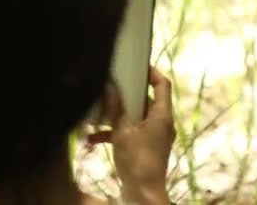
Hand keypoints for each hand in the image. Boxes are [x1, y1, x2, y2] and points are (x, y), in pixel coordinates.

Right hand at [88, 67, 175, 203]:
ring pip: (136, 118)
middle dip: (126, 95)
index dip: (152, 72)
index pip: (163, 85)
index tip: (138, 65)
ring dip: (116, 116)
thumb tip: (110, 87)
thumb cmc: (137, 162)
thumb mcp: (122, 131)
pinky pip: (130, 133)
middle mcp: (162, 124)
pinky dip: (115, 132)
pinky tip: (93, 137)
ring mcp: (155, 136)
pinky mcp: (146, 148)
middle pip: (147, 100)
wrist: (142, 194)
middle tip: (111, 87)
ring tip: (98, 114)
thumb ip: (116, 108)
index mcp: (163, 115)